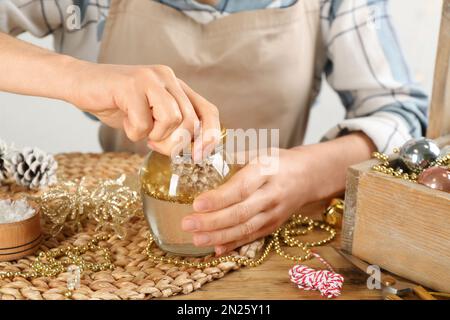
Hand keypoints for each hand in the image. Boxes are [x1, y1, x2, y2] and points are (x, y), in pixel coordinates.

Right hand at [68, 62, 219, 156]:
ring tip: (139, 128)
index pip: (208, 110)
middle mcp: (168, 77)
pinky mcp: (131, 84)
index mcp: (176, 85)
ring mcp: (150, 79)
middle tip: (154, 144)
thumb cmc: (117, 104)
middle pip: (191, 121)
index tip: (199, 156)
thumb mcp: (151, 117)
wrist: (80, 84)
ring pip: (172, 120)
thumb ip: (172, 128)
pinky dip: (134, 132)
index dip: (210, 135)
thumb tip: (193, 152)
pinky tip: (125, 120)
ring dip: (154, 135)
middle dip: (174, 143)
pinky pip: (144, 123)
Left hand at [181, 148, 315, 254]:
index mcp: (266, 171)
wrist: (309, 177)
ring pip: (245, 229)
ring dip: (219, 237)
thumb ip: (232, 158)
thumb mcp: (258, 152)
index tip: (197, 204)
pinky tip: (216, 249)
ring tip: (196, 239)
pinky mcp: (273, 226)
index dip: (219, 198)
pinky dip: (233, 244)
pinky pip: (252, 238)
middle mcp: (271, 195)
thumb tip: (199, 157)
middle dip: (212, 222)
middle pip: (240, 213)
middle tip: (187, 224)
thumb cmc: (278, 162)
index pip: (241, 188)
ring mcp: (274, 214)